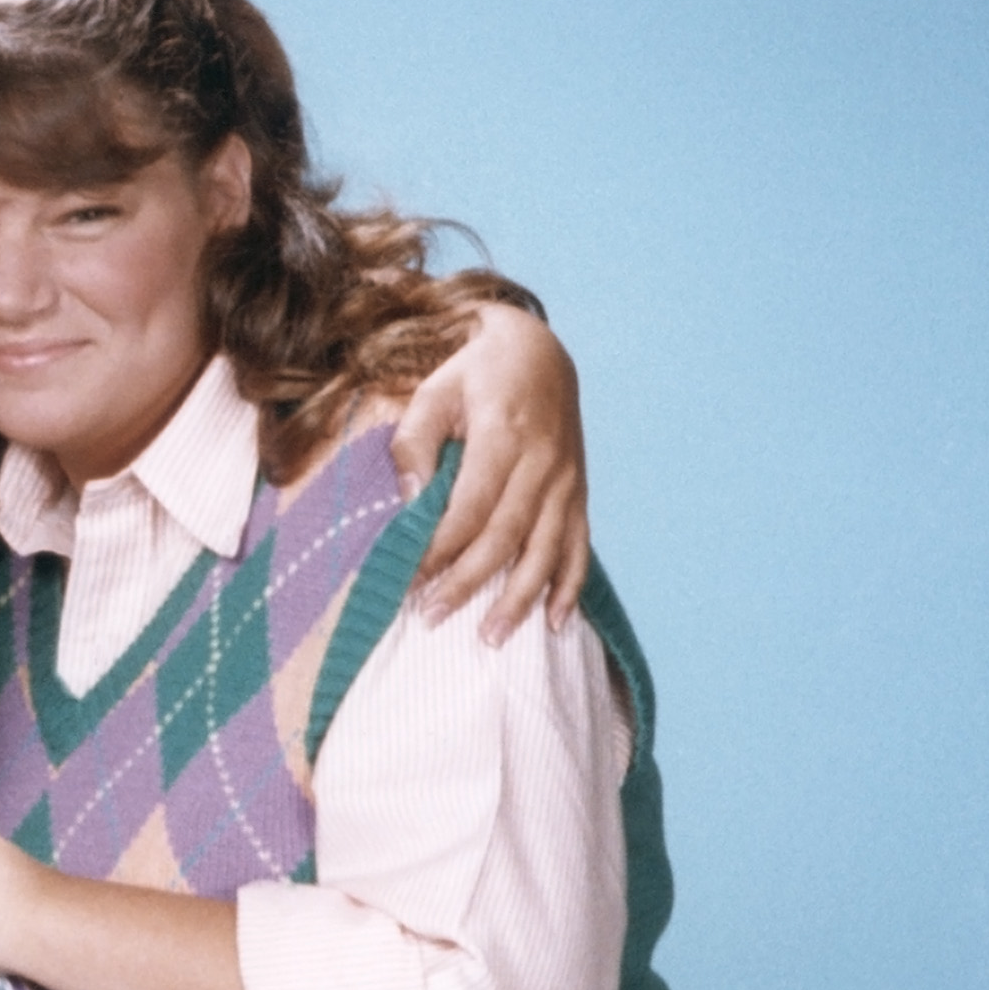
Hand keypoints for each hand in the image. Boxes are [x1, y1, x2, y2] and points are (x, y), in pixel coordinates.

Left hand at [390, 302, 589, 639]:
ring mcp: (566, 480)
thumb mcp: (431, 393)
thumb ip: (415, 446)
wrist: (538, 350)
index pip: (471, 507)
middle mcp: (543, 462)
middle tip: (432, 618)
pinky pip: (579, 545)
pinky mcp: (578, 491)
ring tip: (491, 639)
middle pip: (506, 535)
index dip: (440, 548)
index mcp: (504, 436)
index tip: (409, 579)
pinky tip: (555, 622)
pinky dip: (570, 586)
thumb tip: (411, 504)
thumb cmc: (474, 375)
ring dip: (520, 598)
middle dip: (469, 583)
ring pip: (547, 549)